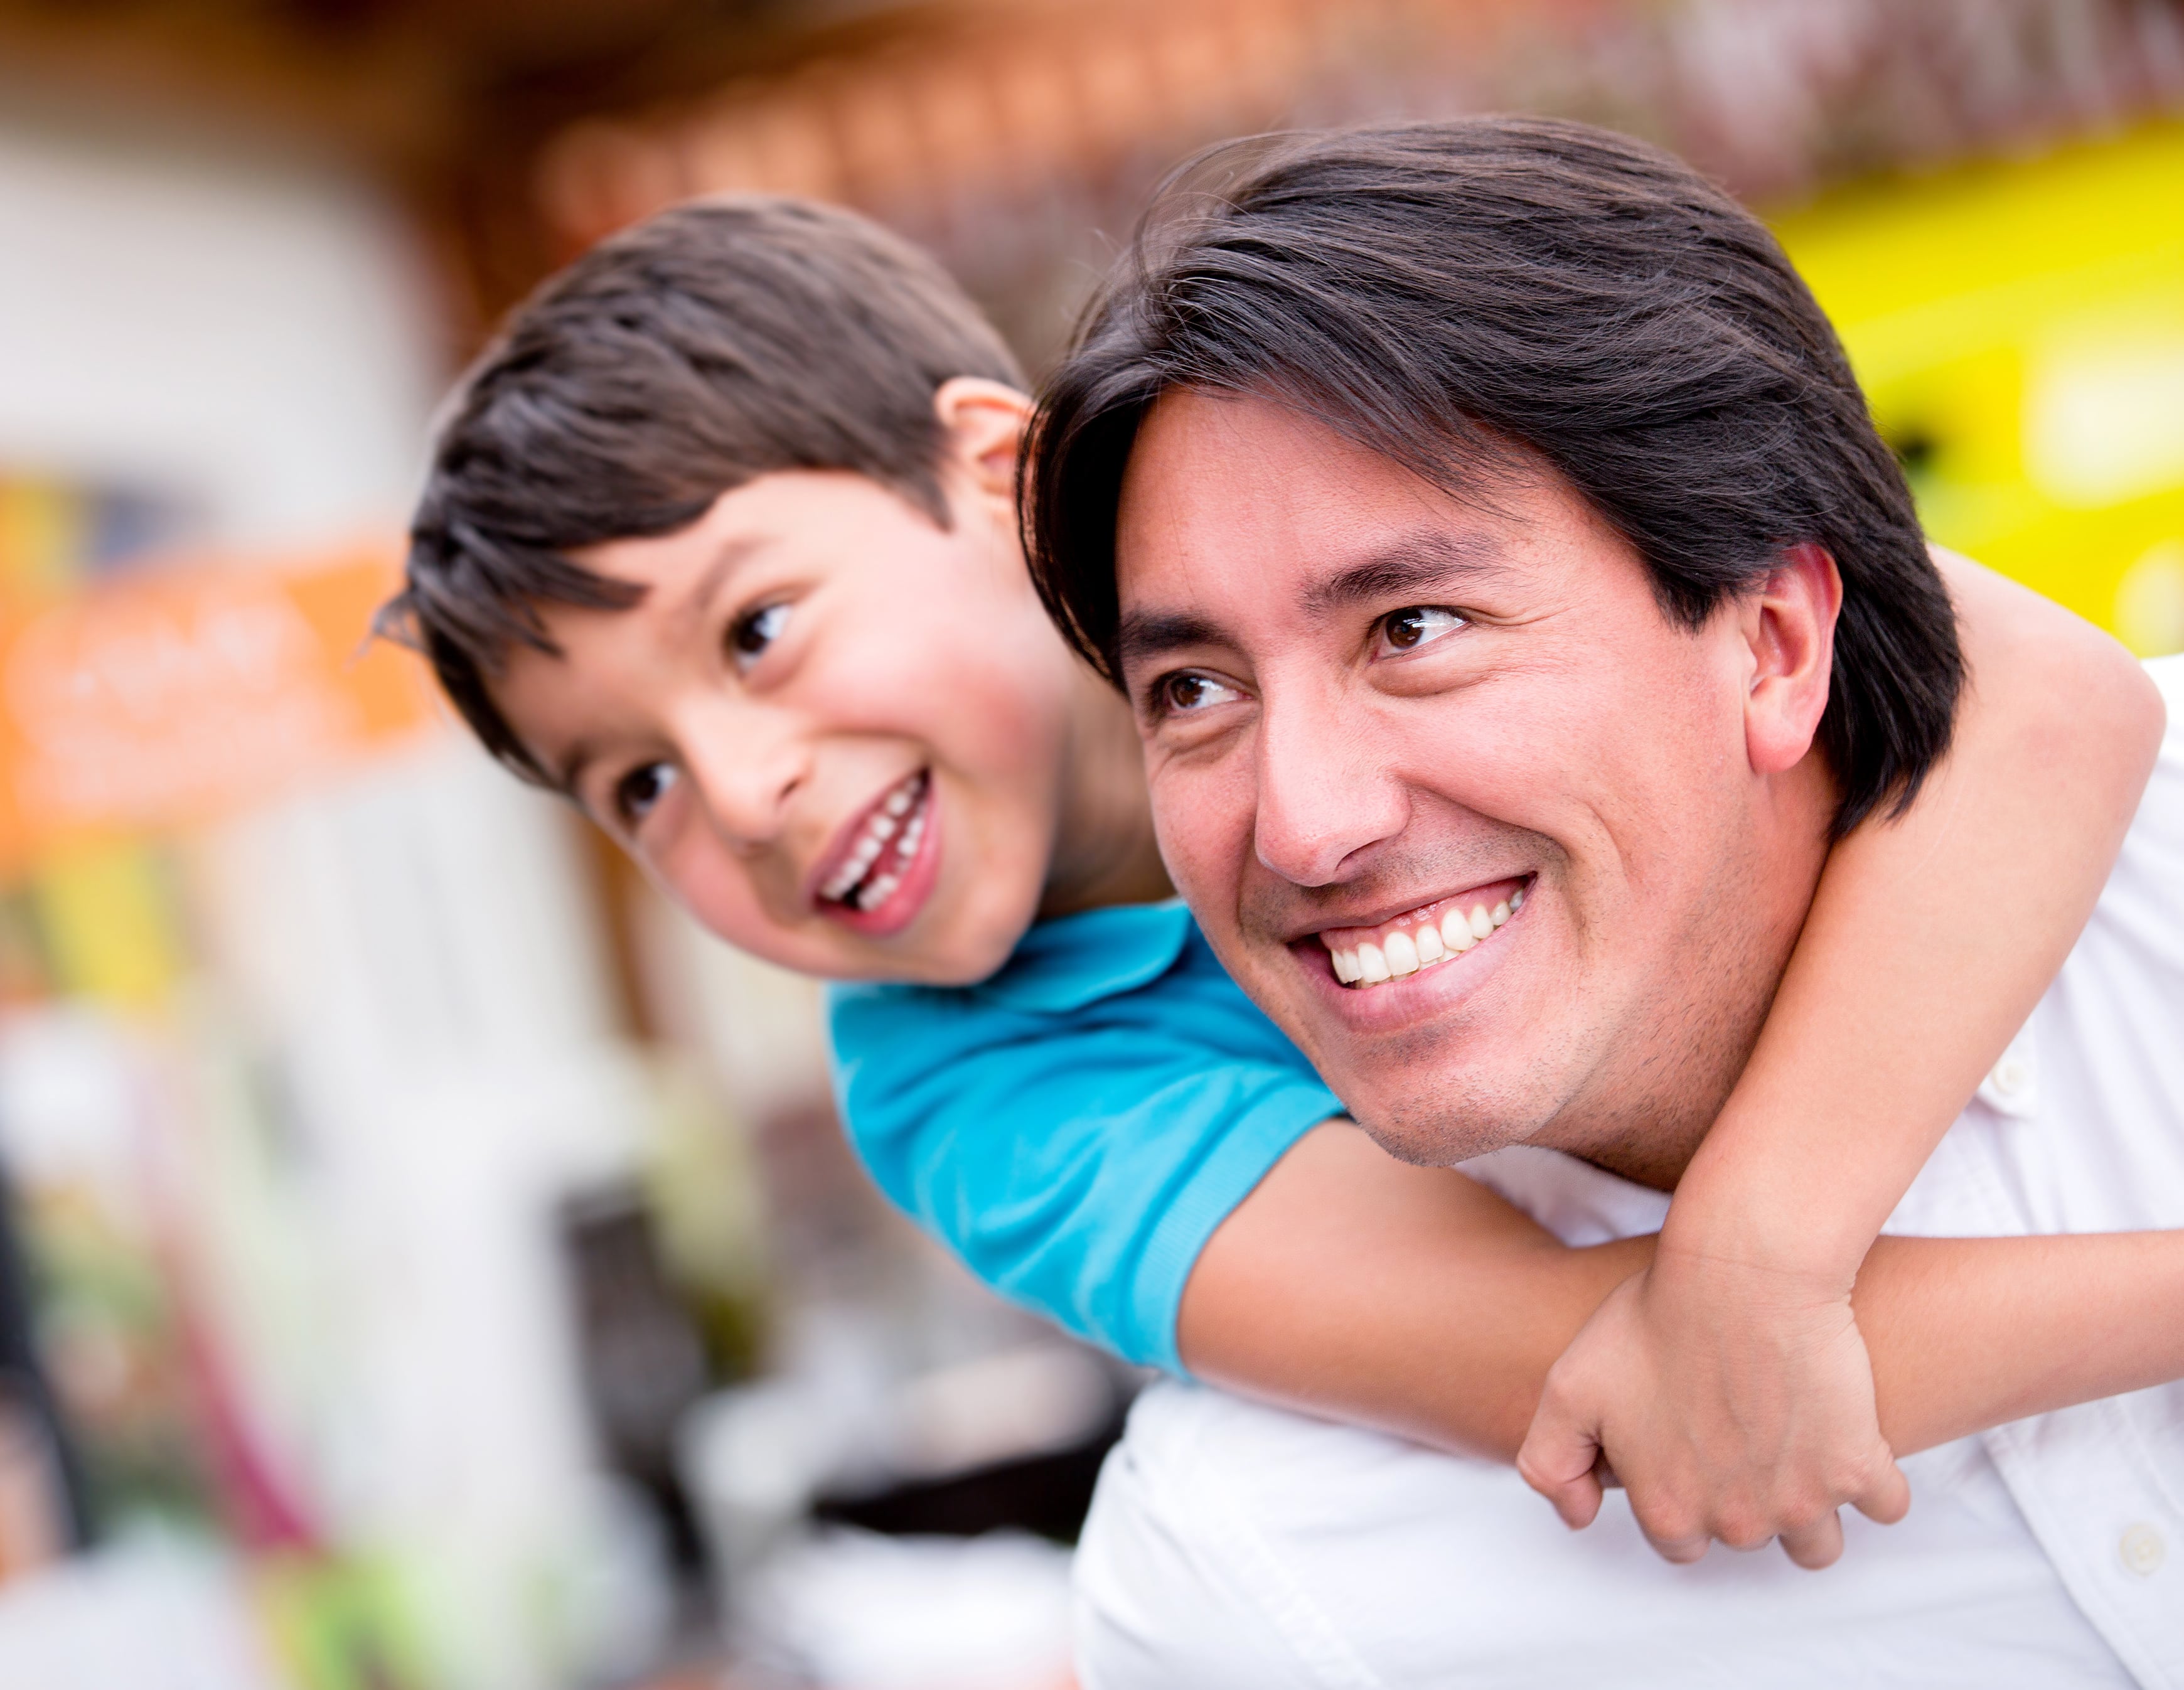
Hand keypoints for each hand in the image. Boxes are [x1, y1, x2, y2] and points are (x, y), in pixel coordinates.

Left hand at [1514, 1249, 1909, 1567]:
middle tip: (1735, 1434)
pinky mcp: (1862, 1468)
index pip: (1677, 1540)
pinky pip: (1885, 1505)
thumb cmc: (1654, 1319)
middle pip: (1744, 1537)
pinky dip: (1873, 1478)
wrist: (1742, 1273)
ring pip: (1815, 1542)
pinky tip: (1846, 1432)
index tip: (1687, 1448)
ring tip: (1790, 1447)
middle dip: (1738, 1499)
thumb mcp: (1570, 1385)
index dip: (1679, 1492)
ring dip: (1806, 1506)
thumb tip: (1580, 1518)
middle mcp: (1738, 1522)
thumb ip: (1551, 1462)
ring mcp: (1804, 1501)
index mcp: (1669, 1511)